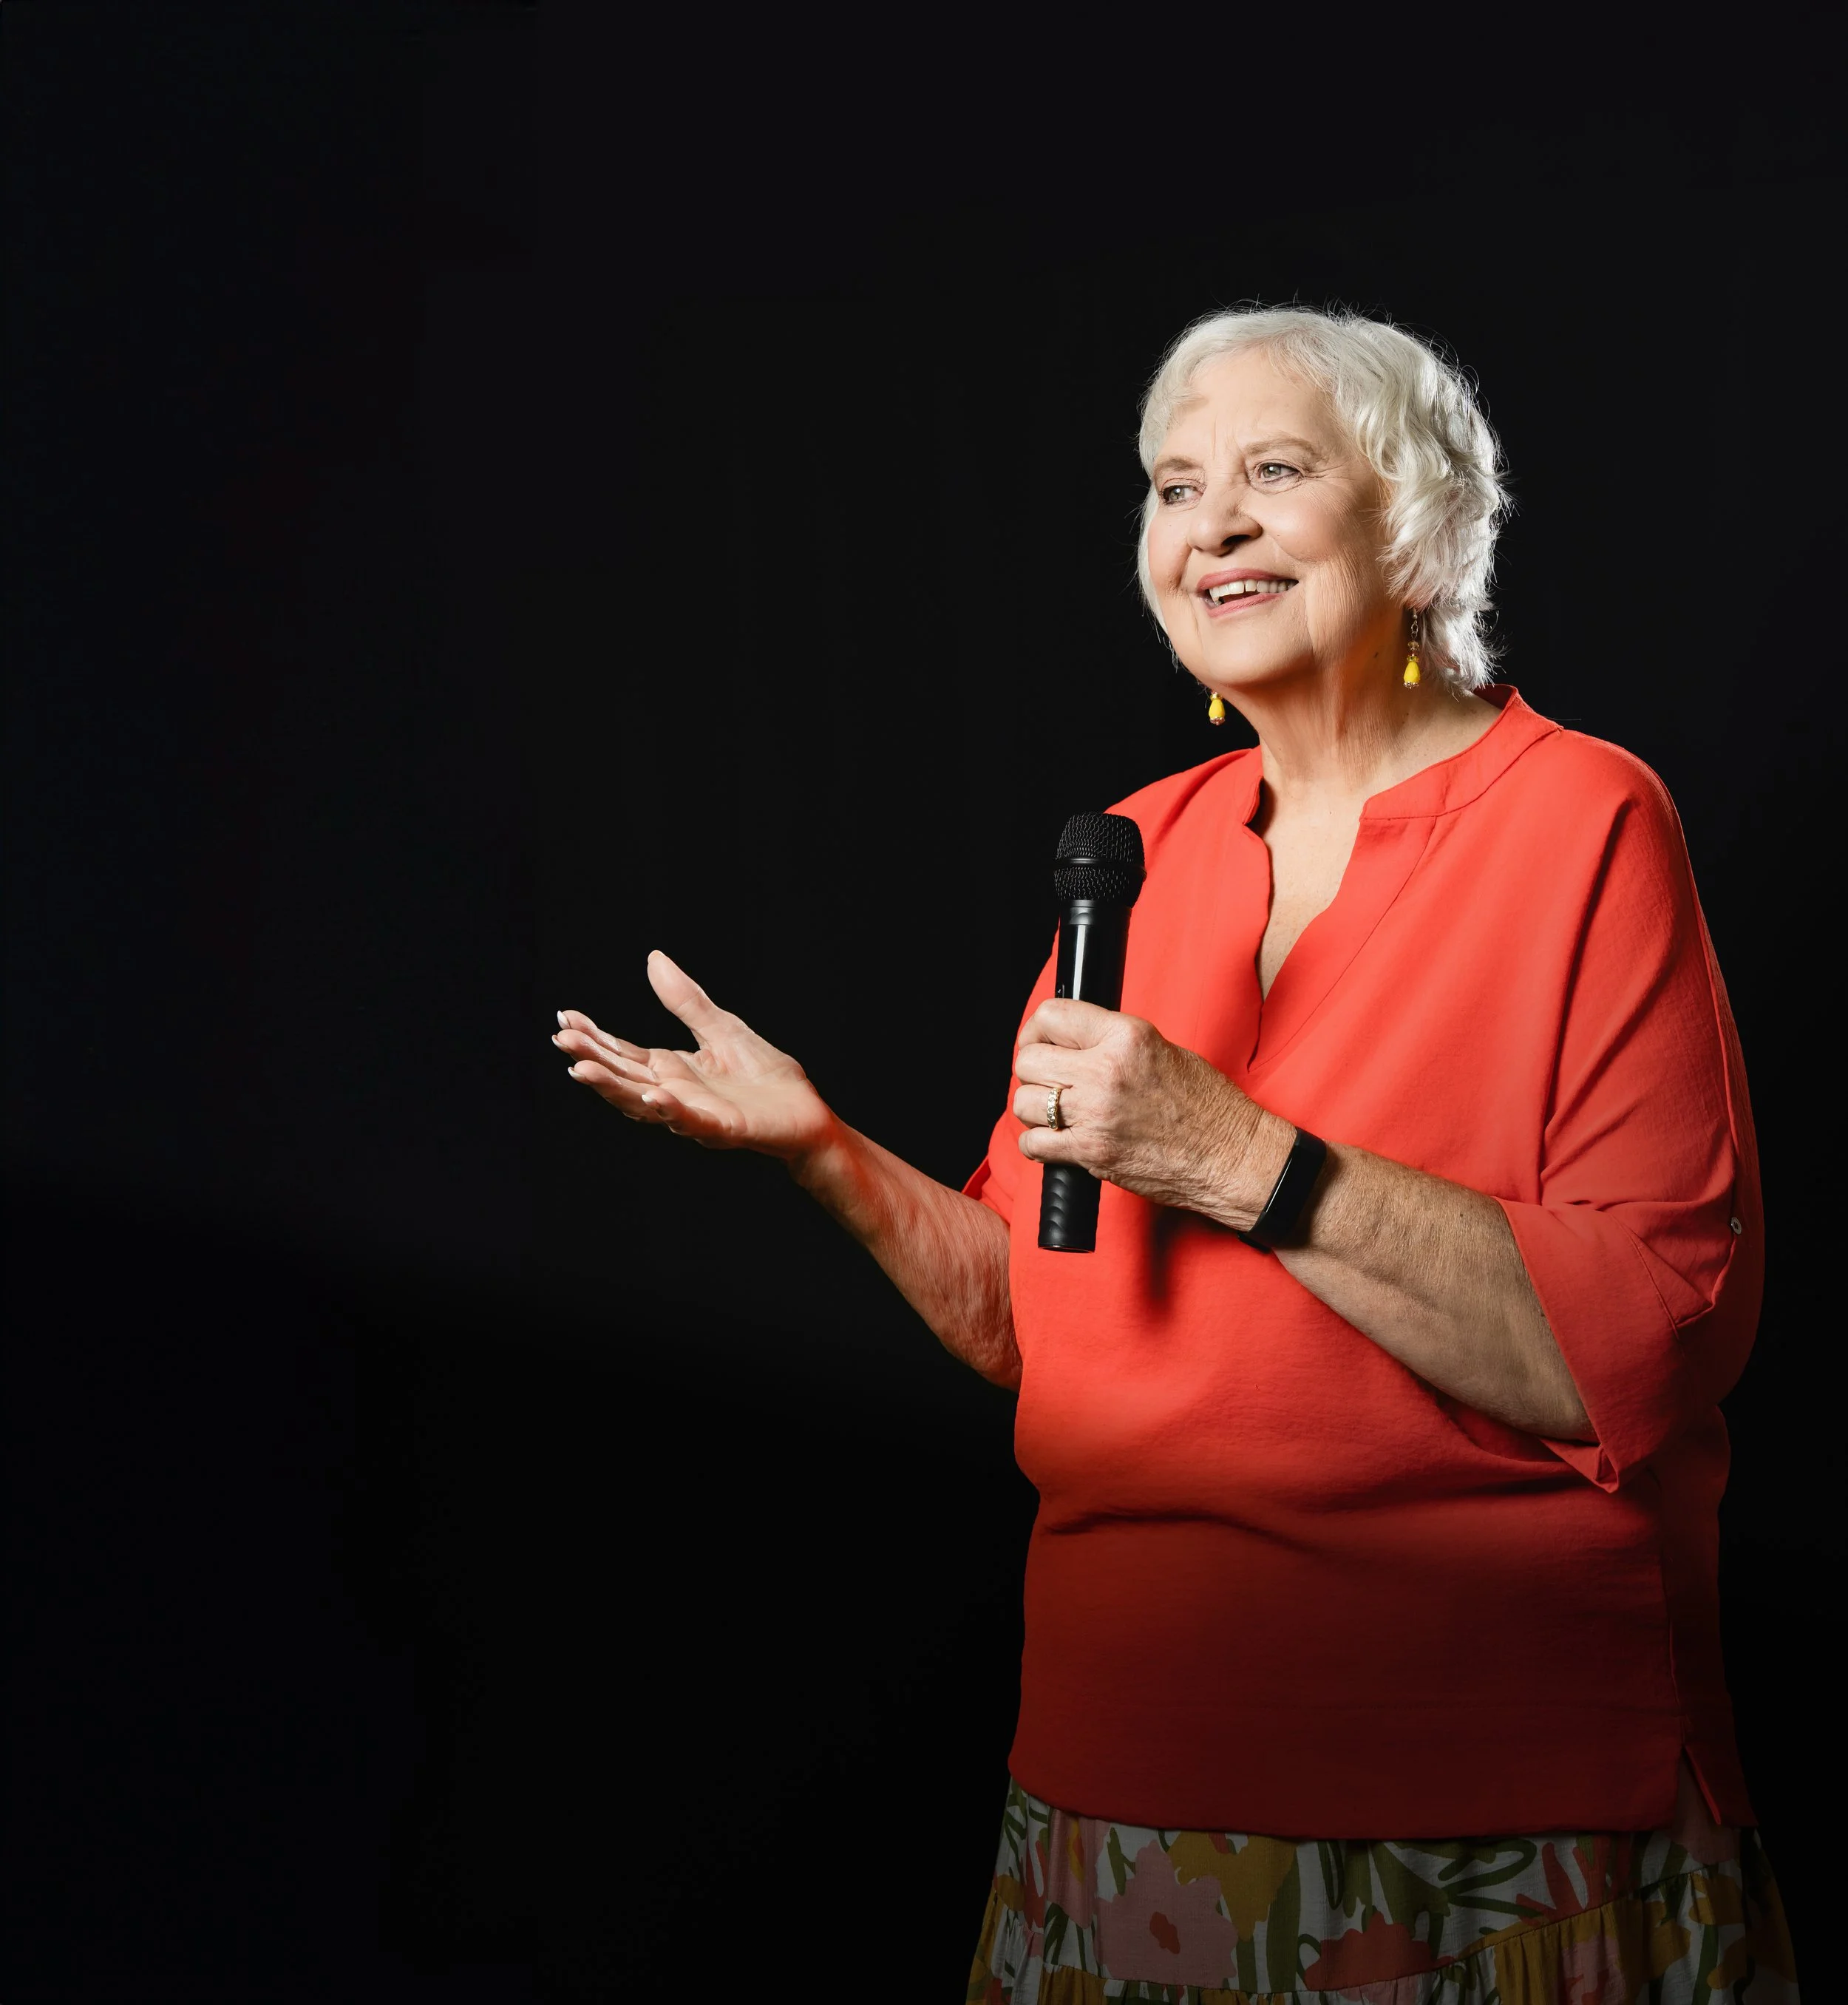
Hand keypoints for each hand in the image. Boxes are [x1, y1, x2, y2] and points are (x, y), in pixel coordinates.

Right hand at [551, 950, 833, 1159]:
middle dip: (592, 1061)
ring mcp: (696, 1113)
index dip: (594, 1039)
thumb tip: (654, 959)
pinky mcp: (725, 1128)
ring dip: (614, 1088)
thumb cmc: (765, 1077)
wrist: (807, 1112)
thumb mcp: (721, 1028)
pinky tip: (652, 1095)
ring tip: (583, 1071)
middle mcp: (675, 1094)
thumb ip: (686, 1001)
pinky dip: (671, 1110)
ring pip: (645, 1103)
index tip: (564, 1020)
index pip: (624, 1054)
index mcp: (672, 1070)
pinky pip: (692, 1122)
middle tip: (562, 1041)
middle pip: (624, 1078)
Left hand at [1012, 999, 1287, 1224]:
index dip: (1036, 1030)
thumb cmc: (1207, 1106)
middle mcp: (1105, 1071)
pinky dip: (1038, 1143)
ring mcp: (1095, 1114)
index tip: (1040, 1041)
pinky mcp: (1092, 1153)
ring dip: (1032, 1107)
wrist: (1230, 1156)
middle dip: (1030, 1070)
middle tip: (1045, 1079)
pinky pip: (1034, 1143)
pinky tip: (1056, 1140)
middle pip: (1027, 1060)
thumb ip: (1112, 1042)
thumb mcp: (1162, 1050)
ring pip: (1023, 1102)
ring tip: (1055, 1111)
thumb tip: (1071, 1042)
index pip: (1051, 1015)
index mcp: (1125, 1037)